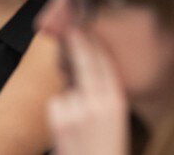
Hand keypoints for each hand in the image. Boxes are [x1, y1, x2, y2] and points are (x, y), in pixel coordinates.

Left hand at [47, 29, 128, 154]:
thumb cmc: (106, 146)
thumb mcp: (116, 118)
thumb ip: (105, 94)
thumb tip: (87, 69)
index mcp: (116, 102)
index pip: (106, 65)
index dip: (96, 46)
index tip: (89, 31)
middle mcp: (98, 103)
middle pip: (87, 64)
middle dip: (79, 45)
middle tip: (72, 29)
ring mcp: (77, 110)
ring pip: (68, 87)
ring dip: (70, 93)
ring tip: (79, 117)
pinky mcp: (59, 119)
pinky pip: (57, 102)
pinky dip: (60, 109)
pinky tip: (69, 125)